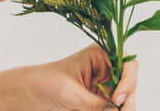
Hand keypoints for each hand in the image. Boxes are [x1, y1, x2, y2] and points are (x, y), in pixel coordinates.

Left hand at [0, 44, 137, 110]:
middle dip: (127, 99)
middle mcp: (108, 68)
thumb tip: (116, 110)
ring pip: (126, 98)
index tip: (118, 99)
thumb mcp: (71, 94)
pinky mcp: (102, 99)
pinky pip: (115, 107)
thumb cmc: (46, 84)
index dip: (128, 81)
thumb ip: (96, 103)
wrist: (29, 94)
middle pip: (130, 83)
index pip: (128, 64)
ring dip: (123, 108)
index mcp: (101, 55)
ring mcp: (106, 84)